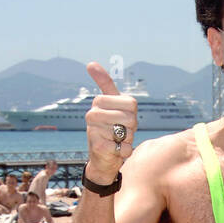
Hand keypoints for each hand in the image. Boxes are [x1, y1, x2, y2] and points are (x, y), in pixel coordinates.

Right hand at [84, 61, 137, 183]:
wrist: (102, 159)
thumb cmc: (112, 129)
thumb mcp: (114, 105)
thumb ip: (106, 84)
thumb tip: (90, 63)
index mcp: (99, 101)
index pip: (131, 103)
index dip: (133, 114)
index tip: (123, 117)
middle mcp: (93, 114)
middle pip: (130, 118)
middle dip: (131, 128)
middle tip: (121, 132)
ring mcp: (94, 130)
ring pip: (127, 133)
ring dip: (127, 140)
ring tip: (117, 141)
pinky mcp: (97, 146)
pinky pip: (124, 147)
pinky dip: (125, 151)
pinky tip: (115, 150)